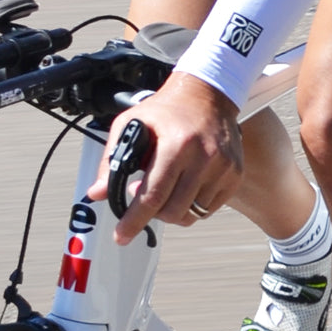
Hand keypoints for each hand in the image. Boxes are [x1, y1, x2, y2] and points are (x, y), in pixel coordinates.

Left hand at [88, 71, 242, 244]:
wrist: (207, 94)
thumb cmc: (167, 110)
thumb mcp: (132, 124)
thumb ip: (112, 160)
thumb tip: (97, 193)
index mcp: (177, 144)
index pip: (153, 195)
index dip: (134, 220)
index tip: (122, 236)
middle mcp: (204, 158)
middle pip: (173, 211)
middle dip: (152, 213)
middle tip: (142, 195)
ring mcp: (223, 168)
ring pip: (192, 214)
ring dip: (172, 210)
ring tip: (165, 187)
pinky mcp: (234, 176)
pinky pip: (209, 209)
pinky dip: (192, 205)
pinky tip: (183, 186)